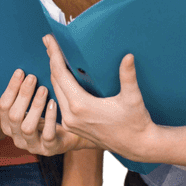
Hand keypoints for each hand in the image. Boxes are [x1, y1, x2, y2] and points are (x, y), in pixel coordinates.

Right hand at [0, 69, 95, 155]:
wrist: (69, 134)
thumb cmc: (48, 115)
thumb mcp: (33, 104)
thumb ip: (26, 92)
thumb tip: (25, 68)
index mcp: (9, 124)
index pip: (4, 106)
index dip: (11, 88)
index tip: (20, 71)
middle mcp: (17, 136)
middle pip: (14, 116)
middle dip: (23, 95)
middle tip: (33, 78)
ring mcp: (32, 145)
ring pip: (28, 127)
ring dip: (35, 106)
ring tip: (43, 89)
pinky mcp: (48, 149)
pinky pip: (47, 135)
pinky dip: (50, 118)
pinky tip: (54, 104)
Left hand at [43, 36, 155, 162]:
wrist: (136, 146)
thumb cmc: (135, 123)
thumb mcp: (132, 98)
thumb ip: (127, 77)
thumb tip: (128, 56)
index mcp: (81, 106)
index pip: (61, 74)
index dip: (54, 55)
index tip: (50, 39)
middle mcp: (70, 115)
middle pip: (55, 81)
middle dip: (52, 60)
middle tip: (49, 42)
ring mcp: (70, 122)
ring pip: (56, 91)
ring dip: (55, 73)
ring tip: (54, 55)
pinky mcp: (72, 126)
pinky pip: (61, 101)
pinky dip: (60, 87)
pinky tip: (62, 76)